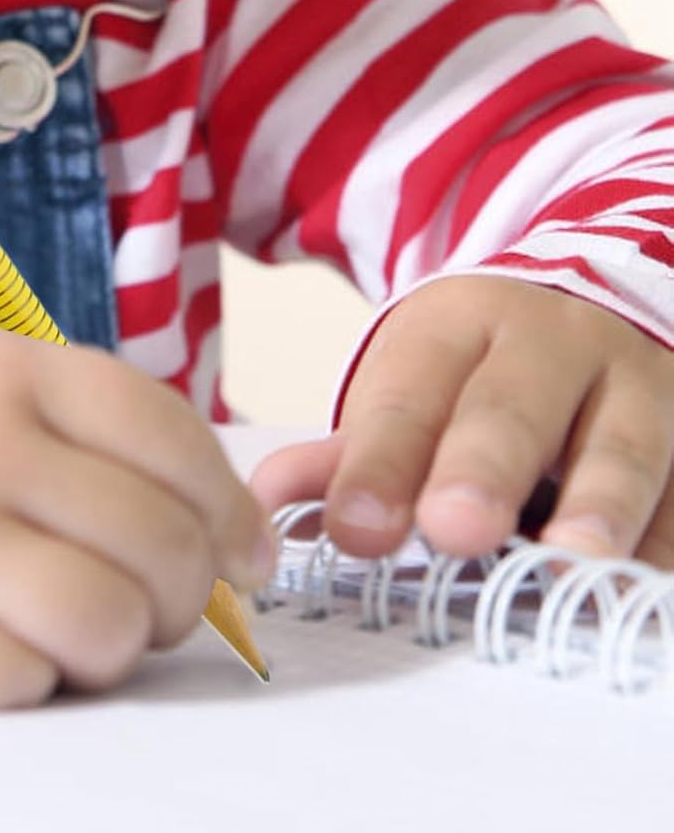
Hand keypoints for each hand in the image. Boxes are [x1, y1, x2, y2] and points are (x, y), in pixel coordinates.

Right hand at [0, 315, 273, 708]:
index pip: (172, 439)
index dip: (229, 510)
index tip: (241, 557)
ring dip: (111, 648)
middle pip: (157, 542)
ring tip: (75, 635)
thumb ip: (85, 429)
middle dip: (178, 594)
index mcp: (5, 367)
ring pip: (103, 624)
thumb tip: (218, 532)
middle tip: (145, 605)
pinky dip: (26, 679)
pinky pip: (16, 682)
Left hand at [251, 276, 673, 566]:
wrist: (587, 308)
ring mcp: (635, 386)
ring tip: (571, 563)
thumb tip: (265, 499)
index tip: (354, 529)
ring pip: (621, 446)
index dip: (379, 464)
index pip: (409, 395)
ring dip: (597, 507)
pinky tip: (632, 591)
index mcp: (459, 323)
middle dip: (481, 470)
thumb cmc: (479, 370)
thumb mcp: (409, 384)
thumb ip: (347, 451)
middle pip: (512, 408)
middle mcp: (552, 343)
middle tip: (452, 529)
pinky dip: (661, 542)